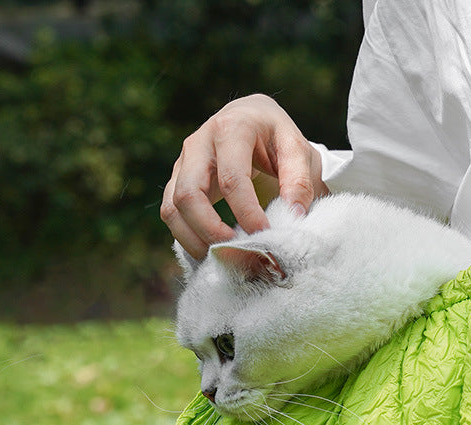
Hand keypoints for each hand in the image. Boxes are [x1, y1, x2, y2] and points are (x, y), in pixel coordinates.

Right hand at [160, 94, 328, 258]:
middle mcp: (199, 143)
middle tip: (238, 252)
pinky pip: (171, 213)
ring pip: (172, 207)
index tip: (265, 236)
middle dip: (211, 231)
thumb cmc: (279, 139)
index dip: (247, 213)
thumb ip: (299, 182)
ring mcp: (183, 163)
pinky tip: (212, 251)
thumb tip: (293, 217)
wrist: (255, 121)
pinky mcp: (178, 180)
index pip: (232, 179)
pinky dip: (187, 237)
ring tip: (224, 258)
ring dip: (194, 239)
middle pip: (189, 194)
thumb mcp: (299, 151)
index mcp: (232, 129)